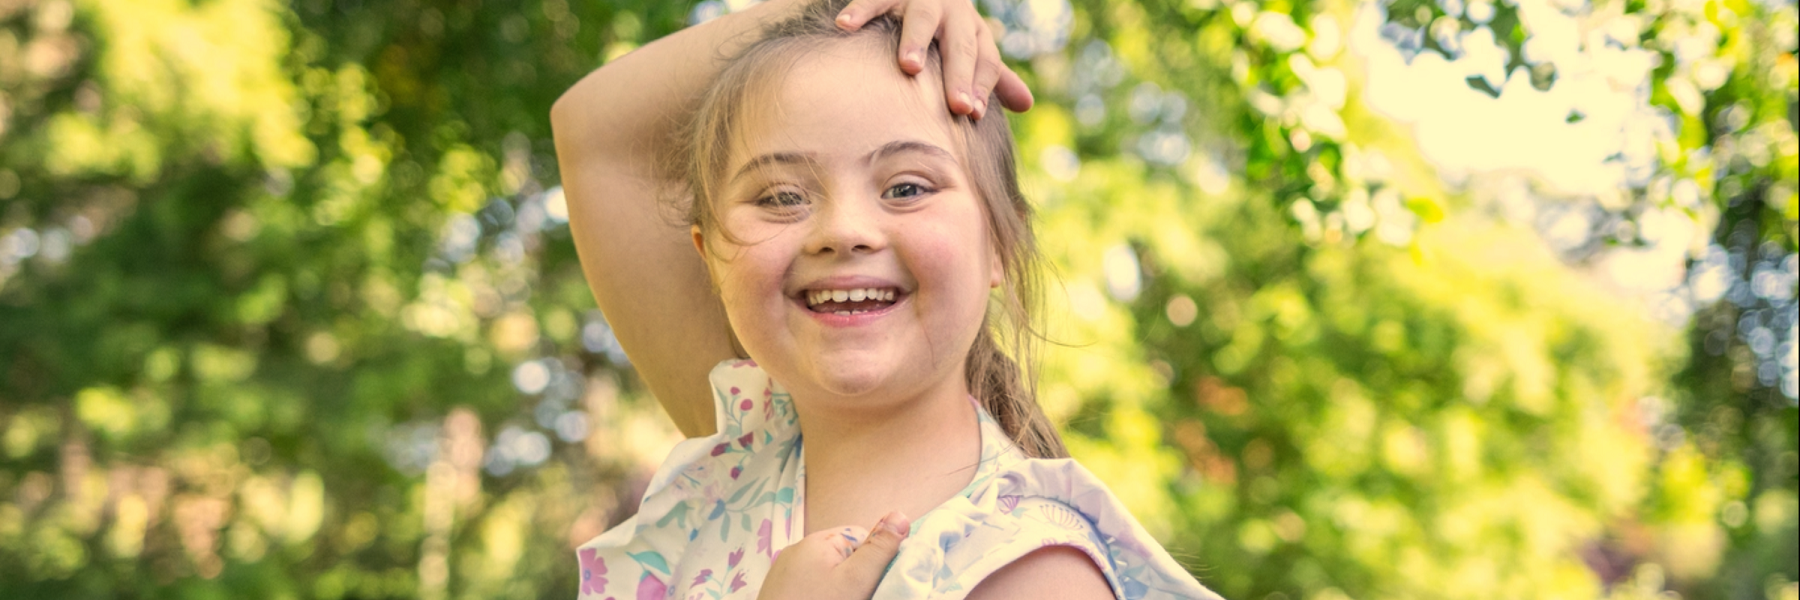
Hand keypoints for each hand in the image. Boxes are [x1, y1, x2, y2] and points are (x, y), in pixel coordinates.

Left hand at [756, 511, 911, 599]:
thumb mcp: (856, 580)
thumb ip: (878, 549)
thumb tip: (900, 514)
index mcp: (818, 540)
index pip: (861, 538)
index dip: (873, 562)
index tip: (873, 585)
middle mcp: (798, 549)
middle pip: (843, 556)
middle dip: (854, 577)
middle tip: (856, 597)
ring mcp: (784, 570)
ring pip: (826, 573)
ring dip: (838, 589)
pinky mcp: (778, 590)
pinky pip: (808, 585)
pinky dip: (819, 595)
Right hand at [833, 0, 1033, 119]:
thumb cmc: (949, 28)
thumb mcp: (973, 46)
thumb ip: (995, 77)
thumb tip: (1027, 105)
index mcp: (975, 31)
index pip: (986, 60)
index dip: (982, 86)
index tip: (975, 114)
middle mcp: (954, 13)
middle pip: (960, 44)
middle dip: (960, 74)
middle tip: (958, 106)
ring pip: (923, 18)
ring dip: (917, 41)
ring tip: (910, 66)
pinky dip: (861, 10)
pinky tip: (845, 26)